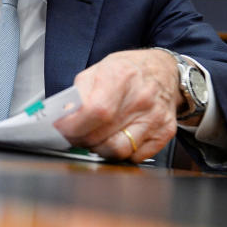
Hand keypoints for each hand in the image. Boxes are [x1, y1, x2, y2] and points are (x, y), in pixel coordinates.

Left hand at [53, 49, 182, 162]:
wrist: (164, 71)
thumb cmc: (128, 70)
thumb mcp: (97, 70)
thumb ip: (78, 94)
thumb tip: (64, 117)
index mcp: (120, 76)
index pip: (95, 111)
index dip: (74, 126)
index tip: (62, 130)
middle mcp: (141, 98)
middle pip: (102, 134)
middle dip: (80, 139)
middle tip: (74, 135)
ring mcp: (155, 117)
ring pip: (118, 151)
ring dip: (99, 149)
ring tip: (95, 137)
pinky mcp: (165, 133)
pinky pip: (135, 157)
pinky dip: (121, 152)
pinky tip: (116, 138)